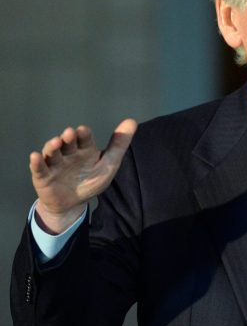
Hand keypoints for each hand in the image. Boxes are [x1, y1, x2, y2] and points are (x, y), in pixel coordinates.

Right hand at [30, 119, 137, 233]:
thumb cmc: (90, 181)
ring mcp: (55, 164)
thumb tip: (132, 121)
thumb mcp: (108, 165)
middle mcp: (68, 153)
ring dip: (52, 146)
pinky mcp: (43, 176)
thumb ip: (119, 145)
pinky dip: (36, 162)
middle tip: (70, 133)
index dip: (83, 134)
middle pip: (67, 143)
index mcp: (84, 149)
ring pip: (52, 152)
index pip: (84, 138)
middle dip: (68, 138)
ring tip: (56, 143)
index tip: (83, 130)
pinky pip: (38, 168)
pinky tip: (35, 156)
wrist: (73, 204)